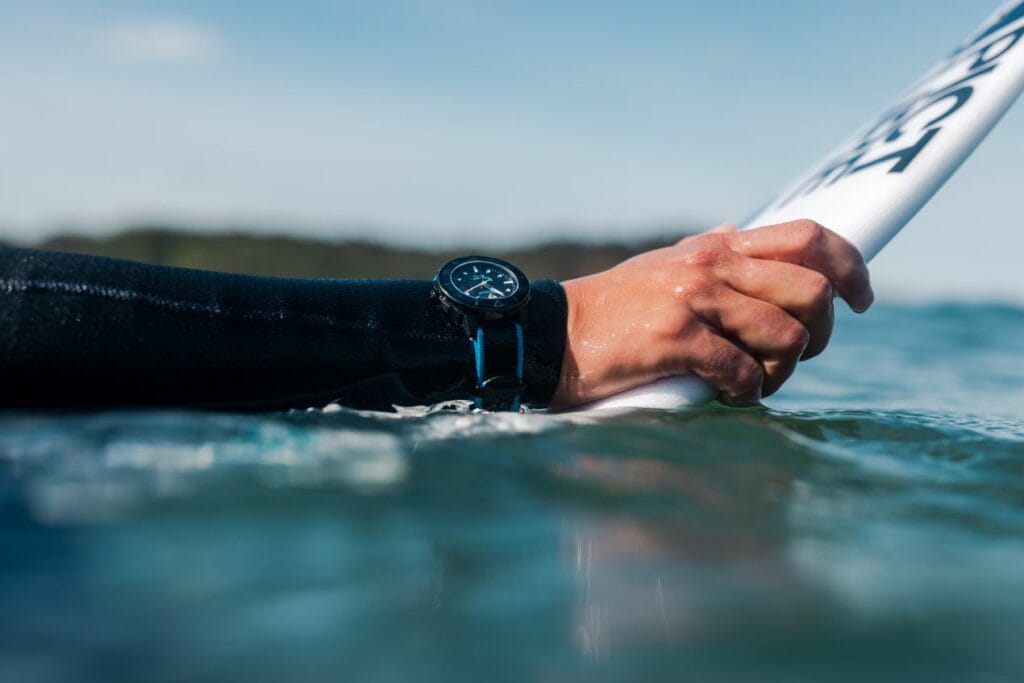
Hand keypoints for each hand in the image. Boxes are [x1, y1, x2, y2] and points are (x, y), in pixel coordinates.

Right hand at [550, 219, 872, 407]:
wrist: (550, 336)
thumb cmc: (611, 312)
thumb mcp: (661, 267)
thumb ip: (706, 252)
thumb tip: (738, 229)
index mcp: (715, 247)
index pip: (809, 238)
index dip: (852, 267)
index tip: (863, 300)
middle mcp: (711, 264)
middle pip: (812, 291)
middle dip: (821, 335)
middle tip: (795, 359)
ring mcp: (694, 298)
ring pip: (787, 337)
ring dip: (780, 373)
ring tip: (752, 384)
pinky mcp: (675, 337)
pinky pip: (744, 371)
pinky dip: (745, 392)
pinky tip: (724, 393)